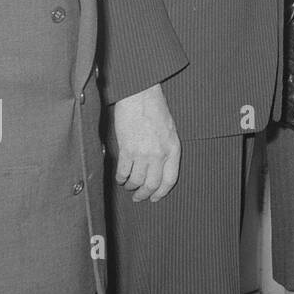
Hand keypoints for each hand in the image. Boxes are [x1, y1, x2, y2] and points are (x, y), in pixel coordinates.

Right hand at [112, 84, 180, 201]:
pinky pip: (123, 172)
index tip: (155, 198)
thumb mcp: (170, 130)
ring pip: (136, 181)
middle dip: (144, 194)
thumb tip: (159, 167)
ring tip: (128, 186)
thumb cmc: (155, 109)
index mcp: (173, 148)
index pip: (170, 179)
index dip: (161, 192)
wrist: (140, 95)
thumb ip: (167, 149)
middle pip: (152, 184)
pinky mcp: (126, 150)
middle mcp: (159, 154)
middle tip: (138, 197)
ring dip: (131, 187)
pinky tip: (120, 178)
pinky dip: (121, 178)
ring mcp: (143, 153)